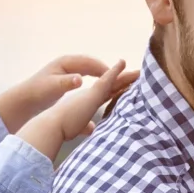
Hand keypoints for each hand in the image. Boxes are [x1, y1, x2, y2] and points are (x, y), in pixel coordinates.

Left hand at [0, 53, 117, 132]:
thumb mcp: (52, 87)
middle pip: (93, 63)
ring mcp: (68, 68)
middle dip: (108, 70)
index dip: (104, 70)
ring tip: (117, 81)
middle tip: (123, 77)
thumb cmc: (38, 92)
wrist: (25, 98)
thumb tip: (80, 79)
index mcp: (66, 62)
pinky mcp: (68, 76)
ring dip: (104, 73)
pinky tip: (102, 86)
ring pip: (91, 68)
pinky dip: (97, 77)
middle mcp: (68, 62)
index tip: (116, 78)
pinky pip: (87, 73)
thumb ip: (67, 83)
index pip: (91, 63)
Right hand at [18, 60, 135, 158]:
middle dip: (126, 81)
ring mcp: (92, 93)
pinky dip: (115, 71)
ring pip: (113, 81)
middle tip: (139, 75)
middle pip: (113, 86)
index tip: (129, 87)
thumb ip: (86, 127)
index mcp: (89, 103)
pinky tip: (122, 63)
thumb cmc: (63, 128)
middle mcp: (91, 95)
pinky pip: (106, 79)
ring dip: (126, 75)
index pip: (108, 95)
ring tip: (140, 70)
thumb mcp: (79, 127)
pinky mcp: (92, 93)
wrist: (53, 125)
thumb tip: (92, 130)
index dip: (119, 90)